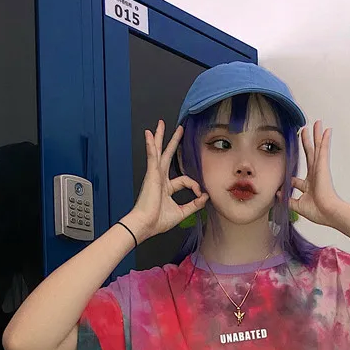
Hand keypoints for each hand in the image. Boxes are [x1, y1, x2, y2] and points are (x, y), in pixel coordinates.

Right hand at [129, 120, 208, 238]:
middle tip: (178, 130)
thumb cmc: (157, 221)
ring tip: (161, 125)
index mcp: (166, 188)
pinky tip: (149, 134)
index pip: (185, 180)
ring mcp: (154, 175)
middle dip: (173, 143)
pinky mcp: (151, 174)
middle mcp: (160, 179)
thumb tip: (205, 197)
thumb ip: (194, 205)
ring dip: (160, 137)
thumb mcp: (181, 212)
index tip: (200, 196)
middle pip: (167, 156)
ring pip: (158, 152)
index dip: (195, 186)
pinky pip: (152, 156)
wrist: (145, 225)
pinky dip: (150, 145)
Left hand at [289, 120, 344, 227]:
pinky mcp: (323, 166)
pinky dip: (325, 140)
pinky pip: (324, 150)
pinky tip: (327, 130)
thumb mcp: (298, 206)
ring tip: (317, 124)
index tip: (286, 174)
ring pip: (317, 148)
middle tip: (304, 132)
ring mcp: (319, 169)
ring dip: (316, 136)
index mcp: (308, 186)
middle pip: (309, 156)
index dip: (291, 177)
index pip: (297, 179)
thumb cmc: (318, 211)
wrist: (328, 212)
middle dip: (307, 143)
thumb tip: (278, 194)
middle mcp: (314, 176)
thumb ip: (288, 200)